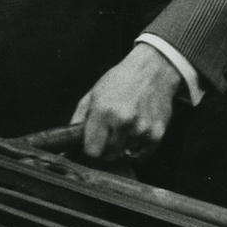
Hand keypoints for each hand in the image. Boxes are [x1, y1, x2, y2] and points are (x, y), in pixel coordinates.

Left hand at [72, 43, 182, 159]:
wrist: (152, 70)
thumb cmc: (120, 80)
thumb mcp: (94, 93)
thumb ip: (79, 118)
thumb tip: (69, 143)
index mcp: (103, 111)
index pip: (92, 151)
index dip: (90, 149)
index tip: (92, 143)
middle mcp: (123, 122)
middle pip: (108, 156)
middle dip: (106, 149)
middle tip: (109, 134)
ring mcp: (141, 130)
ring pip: (125, 155)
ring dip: (123, 146)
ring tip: (126, 127)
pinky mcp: (157, 135)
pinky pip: (141, 155)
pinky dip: (137, 148)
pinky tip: (136, 130)